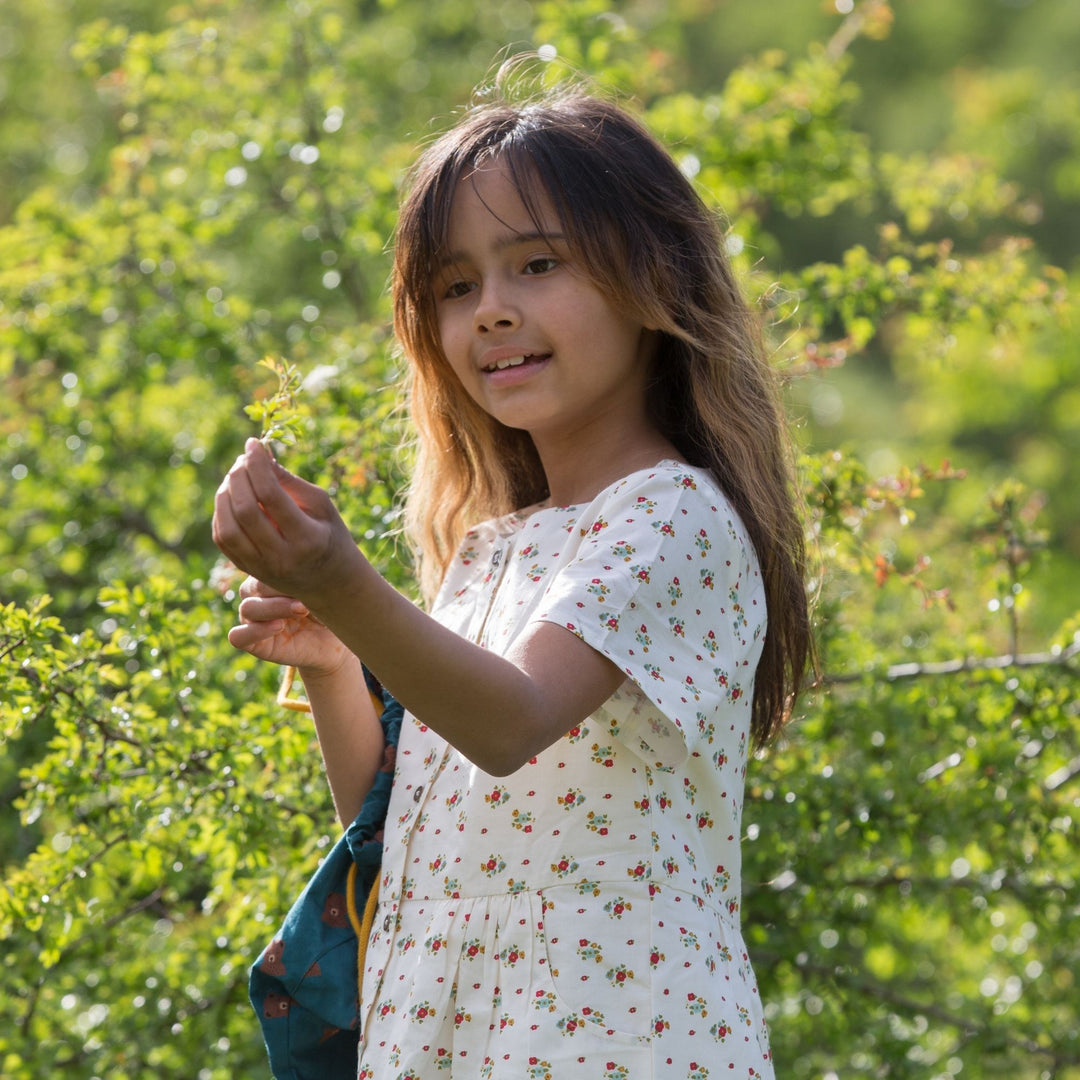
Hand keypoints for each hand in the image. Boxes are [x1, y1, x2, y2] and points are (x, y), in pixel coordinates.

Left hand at [212, 438, 358, 605]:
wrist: (329, 580)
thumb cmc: (329, 533)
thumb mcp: (321, 504)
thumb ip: (289, 482)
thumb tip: (259, 456)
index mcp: (306, 539)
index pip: (271, 496)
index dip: (257, 465)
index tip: (254, 444)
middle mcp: (281, 557)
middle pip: (245, 511)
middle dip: (238, 477)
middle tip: (243, 459)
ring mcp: (261, 568)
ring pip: (228, 528)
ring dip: (225, 494)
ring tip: (236, 477)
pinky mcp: (246, 570)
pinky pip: (223, 538)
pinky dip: (222, 512)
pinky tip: (232, 497)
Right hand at [227, 576, 353, 676]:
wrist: (341, 637)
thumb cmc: (335, 603)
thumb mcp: (327, 583)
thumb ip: (313, 566)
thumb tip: (305, 546)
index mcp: (270, 574)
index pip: (262, 565)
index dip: (282, 568)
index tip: (310, 574)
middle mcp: (258, 595)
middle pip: (252, 587)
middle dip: (279, 589)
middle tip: (307, 595)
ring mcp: (254, 620)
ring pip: (248, 609)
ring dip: (273, 608)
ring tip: (301, 610)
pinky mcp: (255, 644)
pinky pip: (238, 637)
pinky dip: (254, 632)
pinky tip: (279, 627)